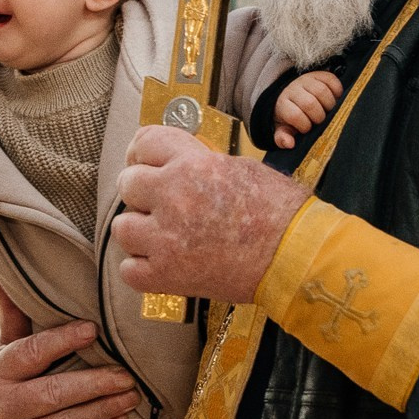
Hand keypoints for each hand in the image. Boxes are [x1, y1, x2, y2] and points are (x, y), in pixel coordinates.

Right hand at [0, 319, 135, 418]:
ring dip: (104, 410)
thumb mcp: (10, 353)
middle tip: (127, 375)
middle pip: (53, 394)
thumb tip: (3, 273)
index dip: (61, 341)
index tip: (93, 329)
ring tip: (131, 396)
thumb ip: (15, 318)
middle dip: (95, 384)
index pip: (29, 353)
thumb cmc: (15, 386)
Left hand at [113, 125, 309, 303]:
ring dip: (140, 231)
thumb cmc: (279, 211)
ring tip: (164, 236)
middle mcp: (172, 196)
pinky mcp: (166, 275)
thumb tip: (176, 164)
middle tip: (164, 205)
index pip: (143, 142)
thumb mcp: (238, 167)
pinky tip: (164, 263)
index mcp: (192, 164)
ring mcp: (165, 238)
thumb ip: (199, 163)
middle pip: (128, 183)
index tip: (145, 163)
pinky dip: (142, 268)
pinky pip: (128, 269)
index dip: (143, 153)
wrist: (296, 256)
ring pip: (122, 227)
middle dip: (143, 193)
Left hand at [272, 71, 345, 148]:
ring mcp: (306, 79)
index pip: (295, 115)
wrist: (291, 93)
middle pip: (310, 103)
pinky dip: (337, 91)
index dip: (304, 125)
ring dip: (329, 105)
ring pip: (322, 91)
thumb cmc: (289, 115)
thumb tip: (290, 144)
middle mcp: (294, 89)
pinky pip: (332, 80)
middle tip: (319, 120)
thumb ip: (283, 137)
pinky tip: (334, 99)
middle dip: (318, 116)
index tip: (307, 128)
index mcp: (283, 103)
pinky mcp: (319, 74)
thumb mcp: (283, 127)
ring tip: (327, 111)